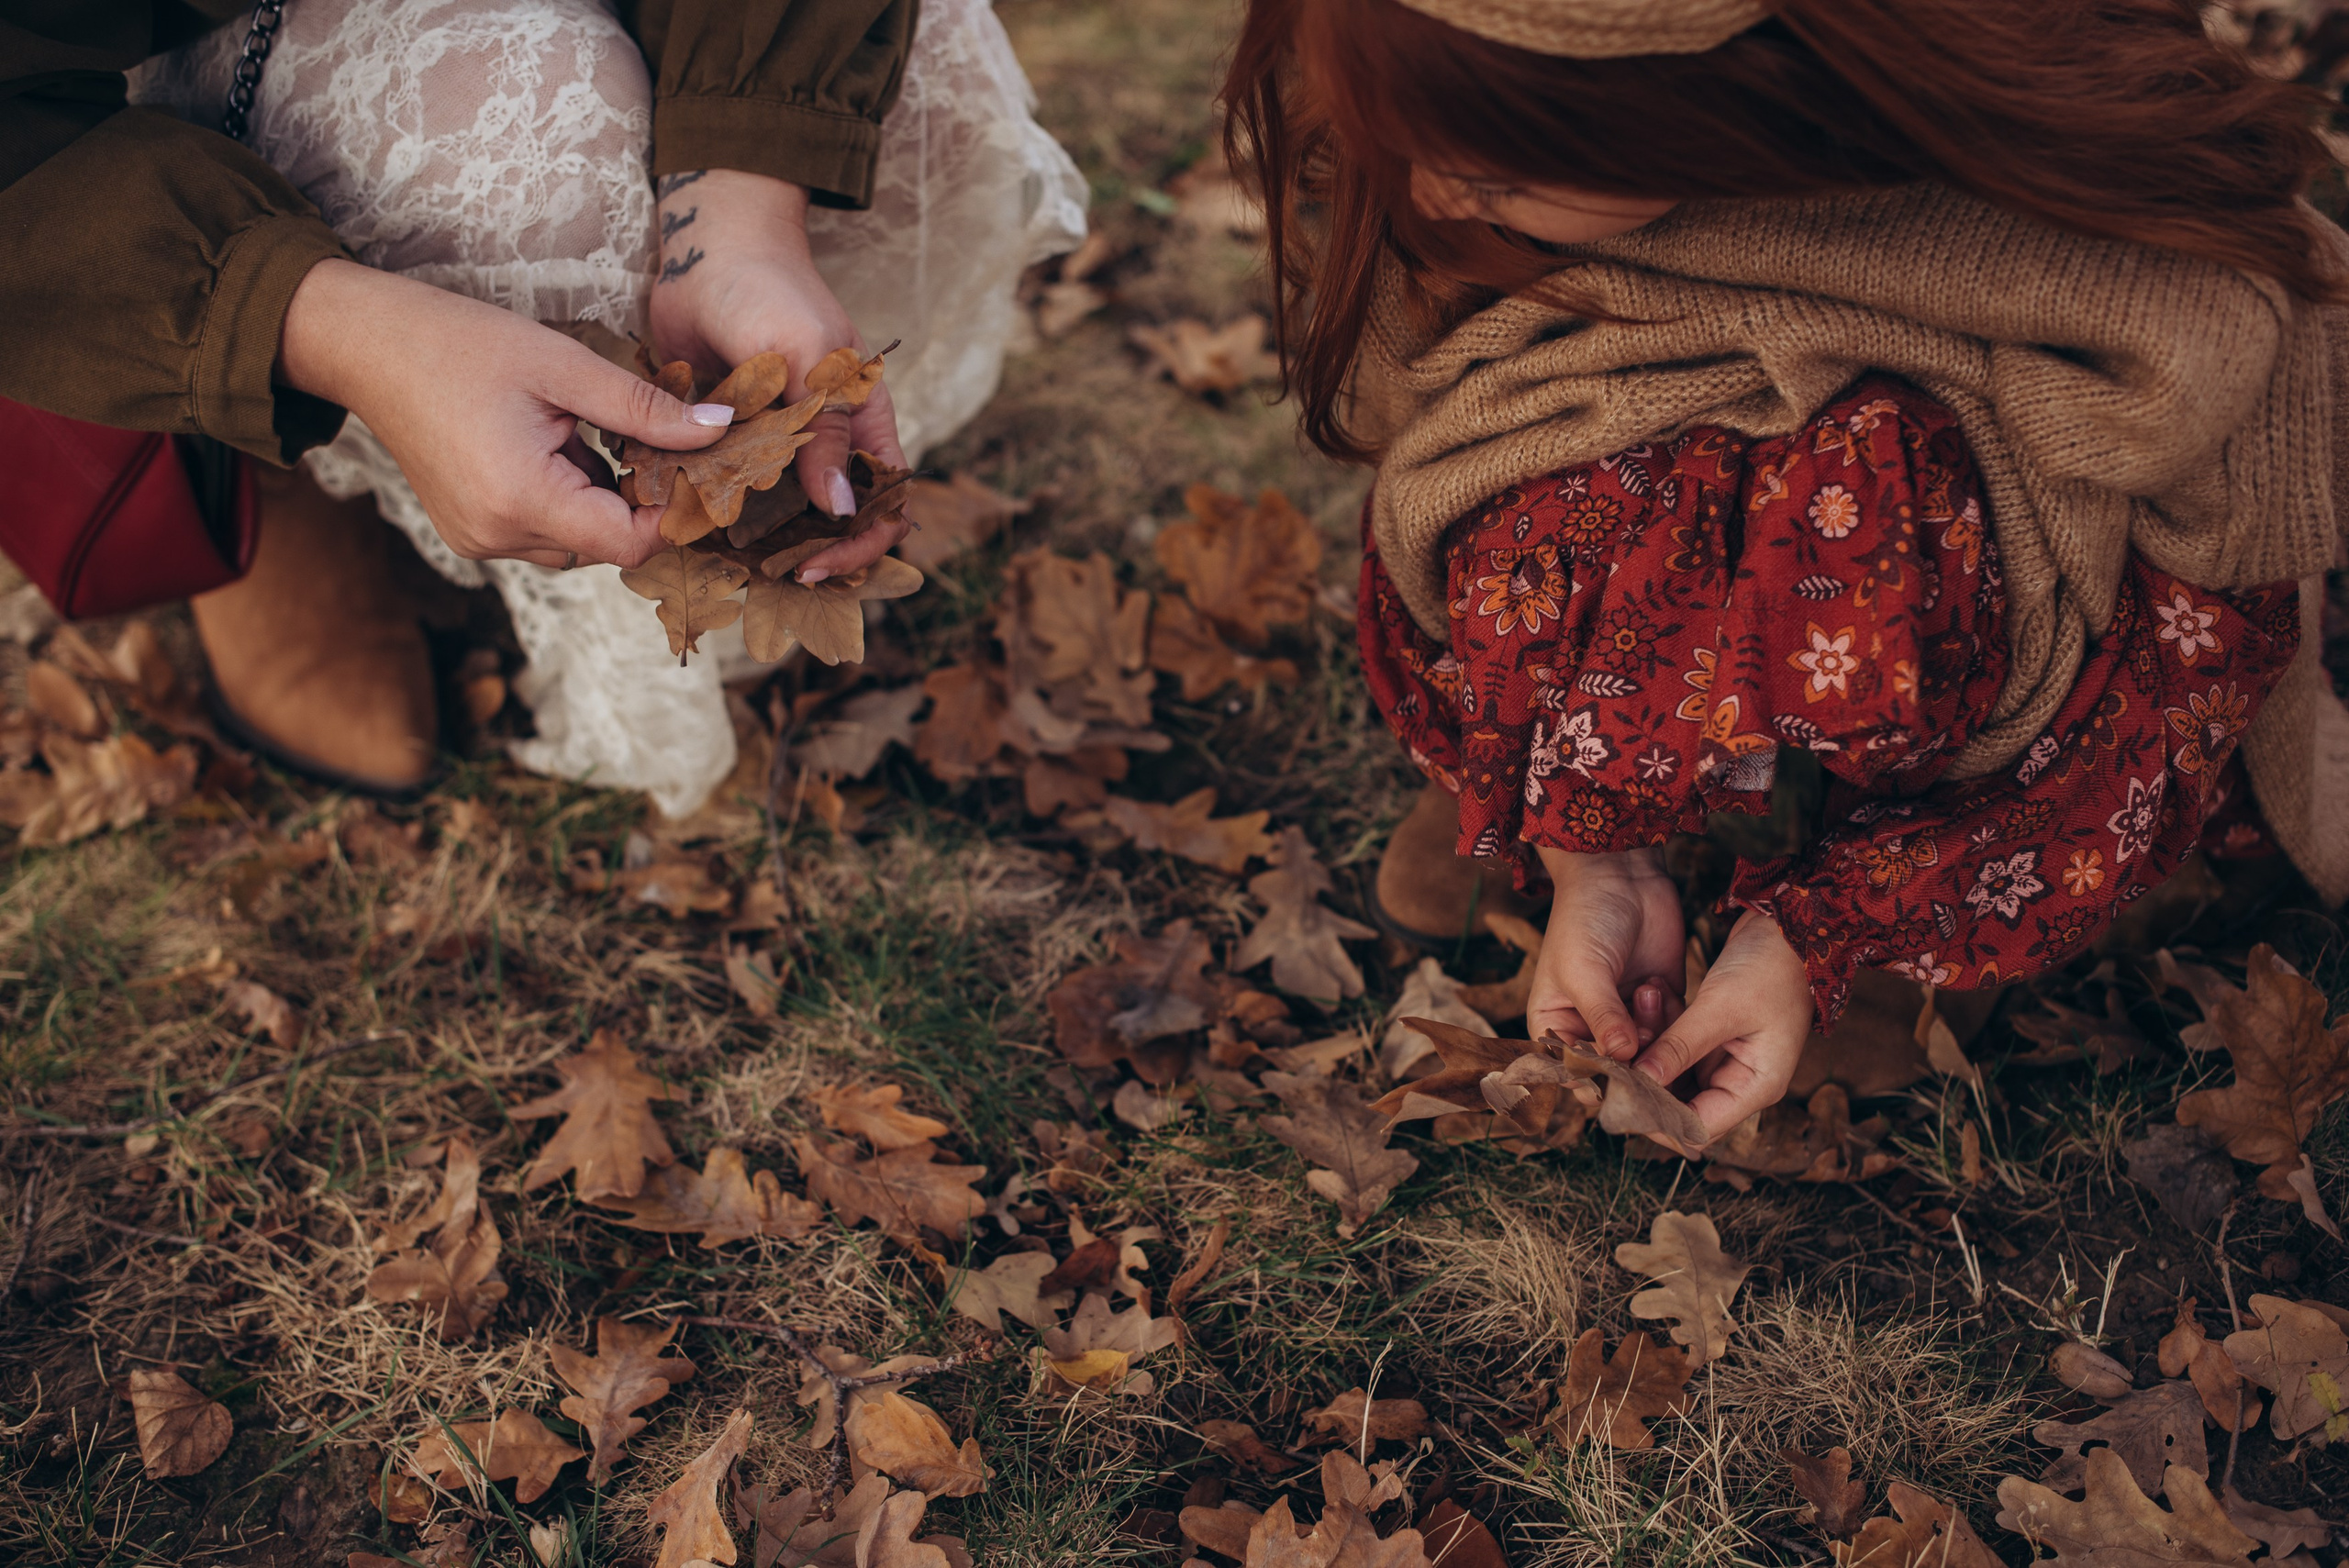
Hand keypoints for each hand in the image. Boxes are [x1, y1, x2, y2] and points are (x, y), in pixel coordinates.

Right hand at [277, 259, 728, 569]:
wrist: (366, 346)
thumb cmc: (459, 343)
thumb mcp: (563, 365)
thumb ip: (645, 409)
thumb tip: (718, 431)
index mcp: (520, 498)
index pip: (629, 543)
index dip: (673, 512)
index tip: (695, 467)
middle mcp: (496, 536)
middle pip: (607, 545)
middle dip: (636, 498)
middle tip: (643, 435)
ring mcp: (478, 541)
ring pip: (578, 541)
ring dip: (600, 497)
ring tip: (579, 431)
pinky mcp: (470, 532)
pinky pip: (544, 532)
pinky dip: (566, 498)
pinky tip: (551, 445)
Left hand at [644, 170, 910, 583]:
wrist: (706, 250)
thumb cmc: (772, 290)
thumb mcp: (808, 358)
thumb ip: (825, 431)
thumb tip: (841, 509)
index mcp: (861, 425)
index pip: (884, 506)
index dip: (861, 546)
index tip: (815, 566)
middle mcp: (823, 443)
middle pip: (835, 523)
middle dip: (812, 557)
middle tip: (773, 581)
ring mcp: (775, 445)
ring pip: (779, 516)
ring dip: (760, 545)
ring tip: (730, 567)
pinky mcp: (726, 440)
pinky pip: (728, 492)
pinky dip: (715, 516)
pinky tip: (693, 530)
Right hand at [1528, 846, 1688, 1059]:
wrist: (1620, 875)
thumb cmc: (1583, 919)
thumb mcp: (1584, 971)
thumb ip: (1603, 1018)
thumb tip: (1625, 1058)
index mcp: (1556, 1028)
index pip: (1575, 1073)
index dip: (1597, 1081)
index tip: (1620, 1074)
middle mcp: (1591, 1030)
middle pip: (1617, 1072)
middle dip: (1635, 1059)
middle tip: (1642, 1030)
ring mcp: (1628, 1019)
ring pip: (1649, 1056)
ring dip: (1654, 1032)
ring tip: (1647, 990)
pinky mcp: (1660, 1006)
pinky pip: (1673, 1034)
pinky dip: (1672, 1017)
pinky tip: (1658, 984)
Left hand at [1633, 911, 1813, 1143]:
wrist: (1788, 927)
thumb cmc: (1770, 968)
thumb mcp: (1721, 1007)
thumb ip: (1680, 1046)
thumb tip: (1642, 1082)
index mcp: (1755, 1086)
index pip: (1699, 1127)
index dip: (1658, 1120)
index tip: (1620, 1096)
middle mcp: (1740, 1081)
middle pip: (1680, 1103)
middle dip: (1647, 1076)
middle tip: (1618, 1046)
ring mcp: (1725, 1060)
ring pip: (1671, 1072)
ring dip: (1650, 1043)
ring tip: (1643, 997)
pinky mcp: (1711, 1037)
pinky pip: (1674, 1046)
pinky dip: (1659, 1027)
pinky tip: (1651, 993)